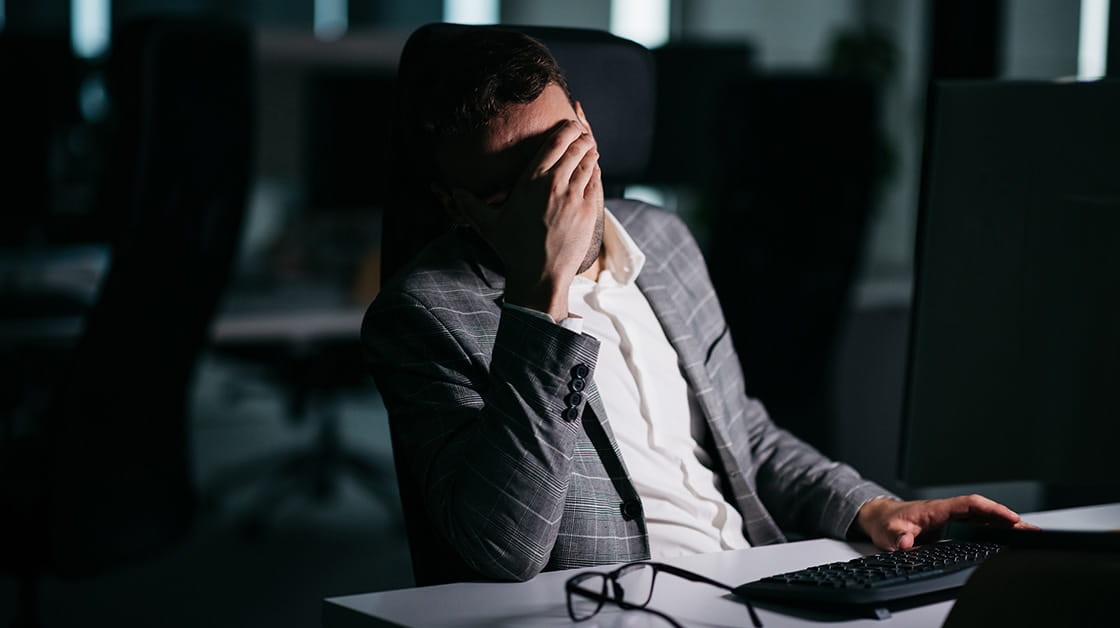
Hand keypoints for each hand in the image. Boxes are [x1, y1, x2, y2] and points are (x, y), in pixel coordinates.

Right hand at [452, 119, 602, 320]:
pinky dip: (596, 170)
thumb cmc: (513, 250)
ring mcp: (574, 197)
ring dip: (590, 152)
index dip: (566, 129)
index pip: (554, 143)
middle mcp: (554, 184)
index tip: (570, 123)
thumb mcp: (488, 225)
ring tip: (589, 146)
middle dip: (581, 137)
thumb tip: (453, 192)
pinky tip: (594, 167)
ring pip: (589, 162)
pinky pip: (595, 181)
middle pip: (576, 147)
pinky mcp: (588, 211)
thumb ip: (470, 204)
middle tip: (582, 133)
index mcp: (531, 181)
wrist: (539, 275)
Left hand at [855, 495, 1039, 550]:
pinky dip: (993, 527)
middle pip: (983, 511)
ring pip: (982, 517)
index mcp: (937, 509)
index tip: (1011, 517)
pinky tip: (1006, 535)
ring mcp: (950, 517)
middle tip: (1029, 530)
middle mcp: (947, 511)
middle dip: (1006, 518)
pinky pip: (976, 524)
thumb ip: (897, 539)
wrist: (879, 518)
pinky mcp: (950, 526)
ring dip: (1003, 523)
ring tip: (1026, 534)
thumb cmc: (885, 522)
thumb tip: (905, 544)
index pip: (970, 505)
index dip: (992, 509)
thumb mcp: (888, 533)